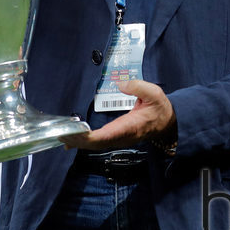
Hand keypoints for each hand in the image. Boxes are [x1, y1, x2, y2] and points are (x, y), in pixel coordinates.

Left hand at [60, 79, 175, 150]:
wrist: (168, 123)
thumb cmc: (159, 108)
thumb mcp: (153, 93)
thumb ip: (138, 87)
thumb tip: (121, 84)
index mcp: (131, 126)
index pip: (109, 134)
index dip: (92, 137)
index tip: (79, 134)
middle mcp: (123, 136)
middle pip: (98, 143)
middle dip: (79, 140)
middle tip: (62, 133)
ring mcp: (120, 139)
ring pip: (97, 145)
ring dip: (79, 142)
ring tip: (62, 136)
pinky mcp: (117, 138)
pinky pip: (99, 143)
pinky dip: (84, 142)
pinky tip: (72, 141)